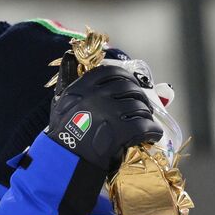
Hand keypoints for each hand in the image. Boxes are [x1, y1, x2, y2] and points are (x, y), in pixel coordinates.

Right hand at [48, 62, 162, 170]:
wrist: (63, 158)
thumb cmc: (62, 131)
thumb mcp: (60, 100)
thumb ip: (68, 79)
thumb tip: (69, 55)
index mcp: (84, 86)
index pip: (112, 72)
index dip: (127, 77)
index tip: (132, 84)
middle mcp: (98, 95)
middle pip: (130, 88)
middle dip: (140, 97)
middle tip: (144, 107)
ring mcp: (110, 112)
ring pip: (139, 107)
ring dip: (147, 115)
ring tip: (147, 122)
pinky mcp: (120, 130)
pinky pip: (145, 126)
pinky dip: (153, 131)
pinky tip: (153, 135)